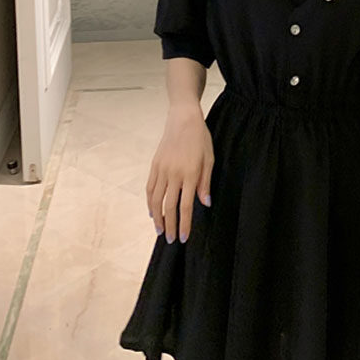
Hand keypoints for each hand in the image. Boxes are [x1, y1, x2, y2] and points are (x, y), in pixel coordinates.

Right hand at [146, 102, 213, 244]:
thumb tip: (205, 203)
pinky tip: (152, 211)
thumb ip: (205, 183)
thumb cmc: (200, 138)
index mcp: (190, 174)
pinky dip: (150, 201)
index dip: (184, 224)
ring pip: (156, 199)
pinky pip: (150, 187)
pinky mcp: (155, 164)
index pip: (185, 206)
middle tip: (170, 240)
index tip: (183, 238)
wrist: (183, 119)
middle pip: (169, 206)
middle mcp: (174, 174)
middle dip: (169, 225)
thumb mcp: (209, 159)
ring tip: (159, 230)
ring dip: (157, 217)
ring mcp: (162, 169)